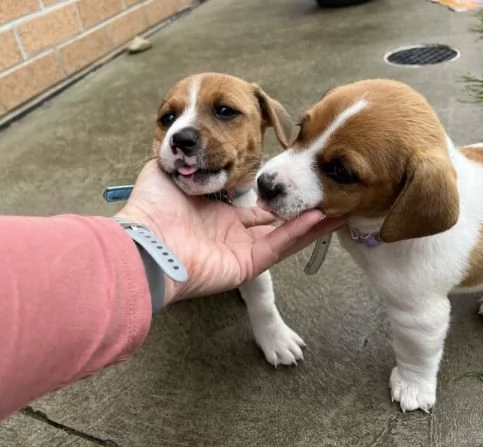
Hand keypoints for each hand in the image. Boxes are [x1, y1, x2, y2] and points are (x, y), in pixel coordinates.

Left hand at [117, 160, 343, 305]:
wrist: (146, 241)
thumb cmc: (151, 208)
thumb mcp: (165, 171)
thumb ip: (183, 159)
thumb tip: (188, 144)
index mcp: (214, 213)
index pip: (250, 204)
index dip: (272, 193)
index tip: (292, 177)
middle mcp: (229, 232)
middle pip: (272, 220)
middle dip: (298, 206)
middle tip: (323, 190)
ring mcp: (239, 250)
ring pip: (282, 234)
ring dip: (309, 221)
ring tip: (337, 203)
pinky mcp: (245, 266)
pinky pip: (277, 247)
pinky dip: (299, 233)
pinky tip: (321, 216)